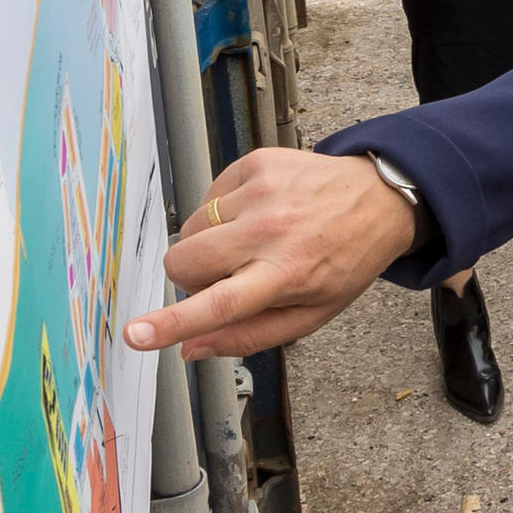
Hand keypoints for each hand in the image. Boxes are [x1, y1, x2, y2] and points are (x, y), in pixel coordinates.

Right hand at [124, 150, 422, 357]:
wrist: (378, 197)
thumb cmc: (344, 261)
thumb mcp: (310, 315)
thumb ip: (248, 336)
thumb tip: (190, 348)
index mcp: (285, 275)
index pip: (216, 305)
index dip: (169, 324)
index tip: (134, 334)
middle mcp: (270, 230)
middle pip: (184, 262)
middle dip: (189, 278)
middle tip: (228, 277)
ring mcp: (260, 191)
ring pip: (190, 230)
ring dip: (209, 245)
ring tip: (251, 242)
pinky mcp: (253, 164)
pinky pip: (207, 198)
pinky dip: (222, 214)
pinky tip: (257, 215)